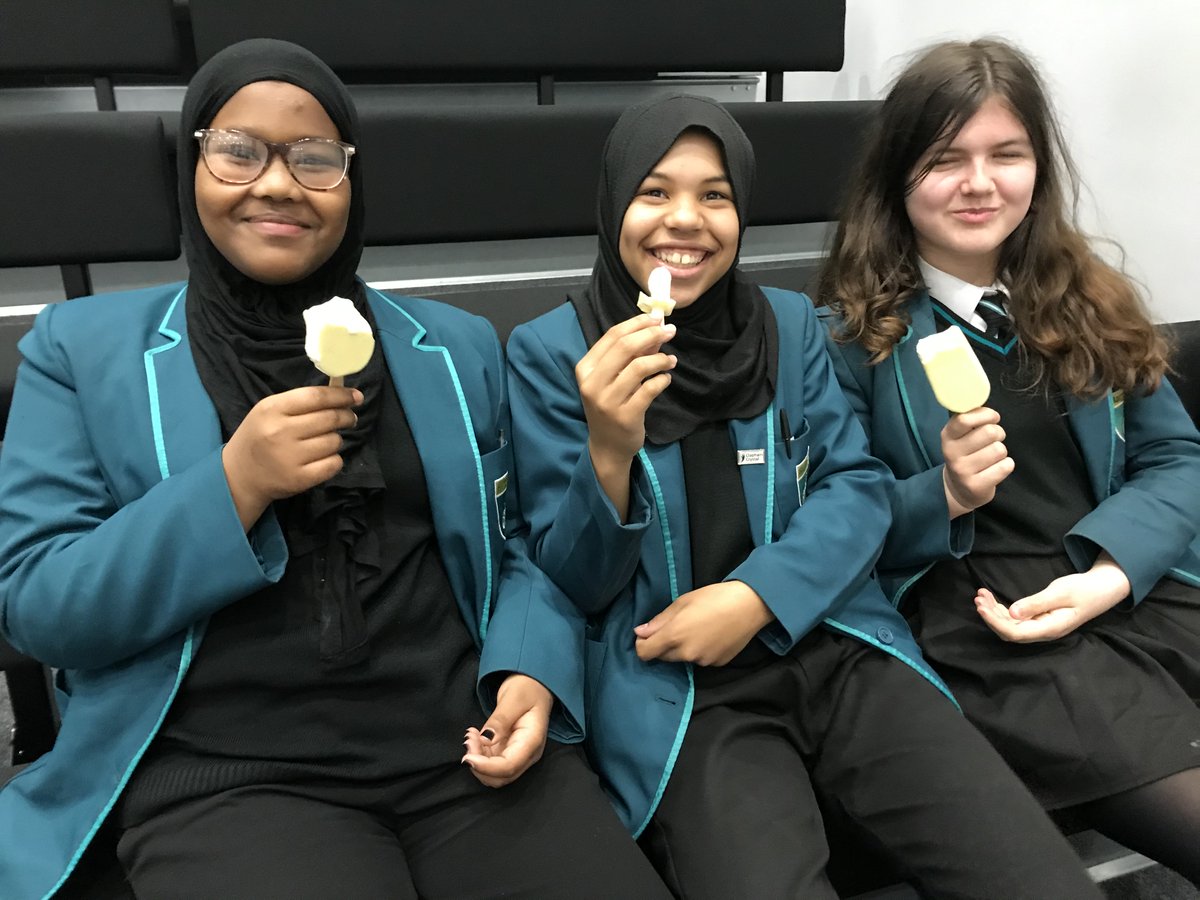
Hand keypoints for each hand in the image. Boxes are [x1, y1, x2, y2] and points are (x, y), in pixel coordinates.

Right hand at [222, 386, 361, 529]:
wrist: (239, 475)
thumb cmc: (259, 436)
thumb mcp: (269, 411)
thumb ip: (301, 402)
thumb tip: (342, 395)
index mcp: (272, 409)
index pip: (316, 397)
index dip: (341, 395)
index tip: (357, 396)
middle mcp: (280, 432)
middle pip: (330, 419)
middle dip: (346, 417)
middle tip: (350, 418)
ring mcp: (290, 457)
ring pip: (334, 441)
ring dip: (336, 440)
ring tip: (325, 441)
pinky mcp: (299, 479)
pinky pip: (333, 464)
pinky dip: (334, 460)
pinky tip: (323, 458)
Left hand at [462, 673, 552, 787]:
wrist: (533, 687)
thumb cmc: (527, 688)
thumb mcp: (514, 698)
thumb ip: (500, 720)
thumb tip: (485, 740)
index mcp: (532, 741)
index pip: (509, 766)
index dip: (486, 767)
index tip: (467, 757)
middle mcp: (527, 754)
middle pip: (501, 777)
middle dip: (479, 764)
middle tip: (469, 739)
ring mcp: (518, 755)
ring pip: (493, 774)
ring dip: (477, 760)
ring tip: (471, 735)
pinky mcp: (508, 753)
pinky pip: (490, 764)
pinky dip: (478, 756)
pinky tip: (475, 737)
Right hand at [575, 312, 675, 518]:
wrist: (607, 446)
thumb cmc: (610, 406)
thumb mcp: (612, 379)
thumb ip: (629, 355)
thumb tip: (654, 327)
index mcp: (585, 369)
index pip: (612, 336)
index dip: (637, 323)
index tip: (657, 318)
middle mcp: (592, 383)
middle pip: (625, 347)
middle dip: (651, 334)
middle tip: (670, 331)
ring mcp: (607, 401)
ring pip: (638, 367)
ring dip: (660, 359)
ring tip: (671, 360)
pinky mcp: (625, 416)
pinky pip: (649, 389)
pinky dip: (662, 380)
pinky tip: (666, 378)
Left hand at [634, 580, 774, 665]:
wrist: (750, 605)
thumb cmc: (714, 597)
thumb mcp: (682, 602)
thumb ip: (659, 621)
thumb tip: (639, 632)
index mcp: (674, 636)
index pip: (644, 653)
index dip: (642, 644)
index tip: (647, 635)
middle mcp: (686, 653)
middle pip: (663, 656)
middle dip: (663, 645)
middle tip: (677, 626)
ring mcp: (703, 661)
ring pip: (683, 658)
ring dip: (684, 648)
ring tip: (699, 628)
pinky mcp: (717, 664)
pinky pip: (701, 660)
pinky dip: (701, 651)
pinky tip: (712, 635)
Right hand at [941, 407, 1013, 518]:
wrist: (960, 489)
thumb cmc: (966, 454)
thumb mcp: (960, 436)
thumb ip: (970, 419)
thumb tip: (980, 399)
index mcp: (947, 436)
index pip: (965, 419)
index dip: (985, 414)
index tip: (993, 417)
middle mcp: (952, 453)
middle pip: (989, 432)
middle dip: (998, 433)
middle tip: (993, 440)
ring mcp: (963, 471)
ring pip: (999, 449)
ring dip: (1001, 451)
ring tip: (992, 456)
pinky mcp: (976, 486)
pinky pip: (1005, 466)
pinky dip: (1006, 465)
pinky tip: (996, 469)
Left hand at [974, 554, 1130, 642]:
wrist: (1101, 589)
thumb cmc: (1083, 590)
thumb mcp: (1060, 593)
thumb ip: (1036, 604)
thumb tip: (1012, 613)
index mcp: (1050, 628)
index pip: (1015, 633)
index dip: (995, 622)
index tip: (981, 607)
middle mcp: (1043, 631)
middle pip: (1010, 631)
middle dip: (991, 616)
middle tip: (978, 597)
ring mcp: (1041, 626)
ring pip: (1011, 625)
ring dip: (994, 611)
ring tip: (981, 595)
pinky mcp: (1039, 619)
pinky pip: (1016, 619)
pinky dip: (1002, 609)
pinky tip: (992, 599)